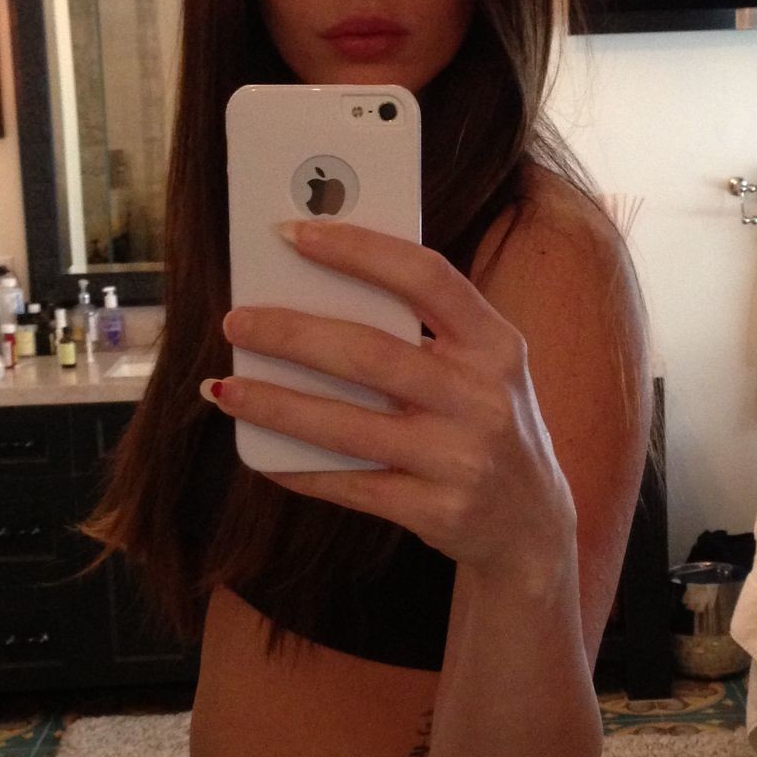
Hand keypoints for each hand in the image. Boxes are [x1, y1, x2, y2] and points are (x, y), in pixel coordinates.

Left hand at [203, 217, 576, 576]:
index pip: (426, 278)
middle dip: (292, 333)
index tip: (293, 234)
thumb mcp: (481, 368)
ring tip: (224, 387)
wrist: (532, 522)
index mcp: (496, 343)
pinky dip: (297, 468)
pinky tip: (260, 454)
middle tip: (236, 321)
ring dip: (275, 405)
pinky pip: (349, 486)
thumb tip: (313, 294)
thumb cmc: (485, 423)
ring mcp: (461, 460)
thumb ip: (422, 333)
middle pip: (370, 354)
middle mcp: (483, 398)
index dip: (359, 251)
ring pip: (347, 427)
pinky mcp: (437, 512)